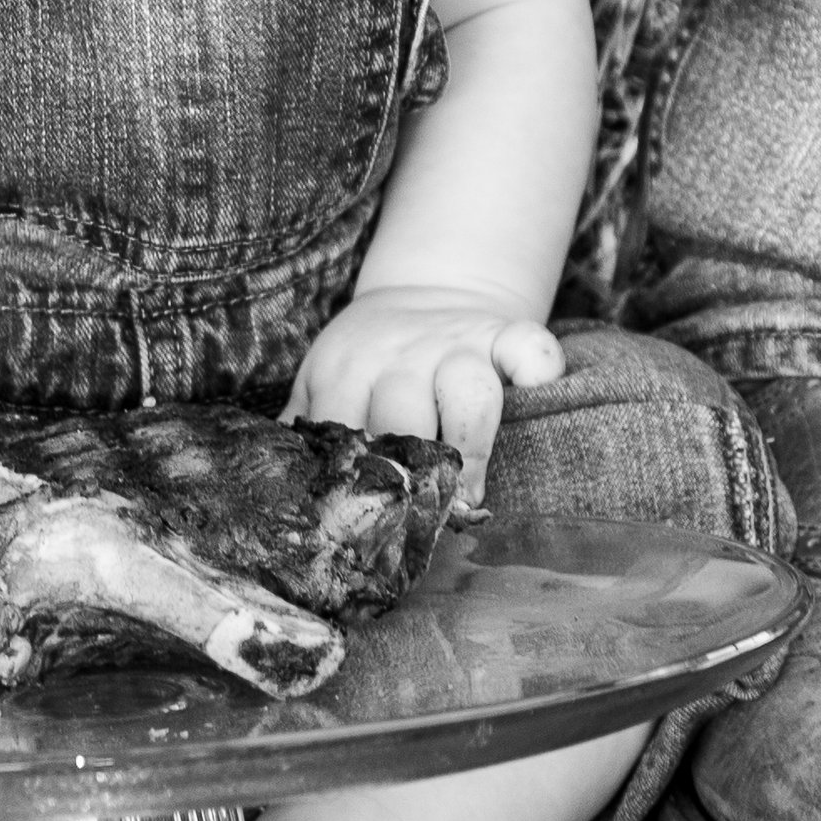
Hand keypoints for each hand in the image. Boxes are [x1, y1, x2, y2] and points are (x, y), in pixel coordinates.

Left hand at [286, 285, 561, 502]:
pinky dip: (538, 371)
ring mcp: (456, 344)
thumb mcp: (321, 383)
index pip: (343, 428)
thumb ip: (302, 429)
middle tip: (421, 521)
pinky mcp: (503, 334)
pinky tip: (536, 399)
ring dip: (472, 448)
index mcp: (345, 370)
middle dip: (414, 475)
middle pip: (405, 418)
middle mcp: (400, 355)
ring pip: (469, 392)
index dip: (357, 480)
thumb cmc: (365, 362)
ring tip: (471, 496)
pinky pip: (531, 347)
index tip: (366, 523)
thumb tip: (282, 492)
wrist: (418, 296)